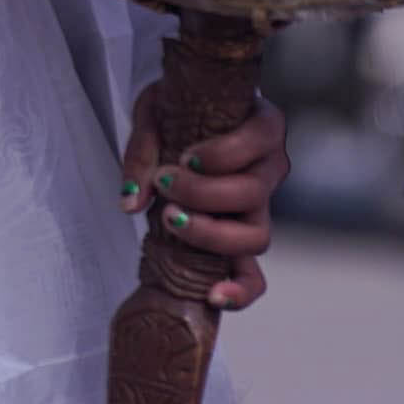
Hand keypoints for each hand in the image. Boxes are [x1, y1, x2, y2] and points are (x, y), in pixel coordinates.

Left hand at [121, 85, 289, 311]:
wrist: (184, 121)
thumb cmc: (178, 109)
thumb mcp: (156, 112)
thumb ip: (143, 151)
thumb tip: (132, 201)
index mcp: (264, 127)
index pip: (259, 141)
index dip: (222, 155)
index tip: (183, 156)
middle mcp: (271, 169)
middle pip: (252, 193)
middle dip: (203, 193)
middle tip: (165, 183)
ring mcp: (262, 209)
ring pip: (256, 236)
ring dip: (211, 234)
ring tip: (170, 220)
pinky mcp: (243, 240)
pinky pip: (254, 277)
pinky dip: (239, 290)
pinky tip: (211, 294)